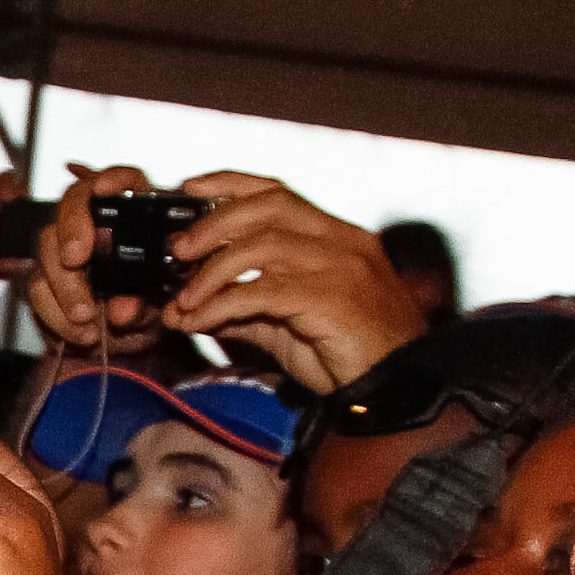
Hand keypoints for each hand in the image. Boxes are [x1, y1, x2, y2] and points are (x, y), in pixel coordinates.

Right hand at [28, 163, 167, 344]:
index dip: (113, 178)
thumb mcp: (158, 307)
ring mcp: (65, 246)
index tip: (104, 189)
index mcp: (136, 215)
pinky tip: (82, 333)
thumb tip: (122, 309)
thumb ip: (145, 305)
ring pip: (49, 246)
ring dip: (65, 285)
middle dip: (72, 228)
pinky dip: (57, 313)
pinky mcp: (45, 276)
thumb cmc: (149, 307)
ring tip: (88, 318)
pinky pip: (38, 287)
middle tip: (75, 258)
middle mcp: (97, 222)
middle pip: (74, 203)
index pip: (125, 180)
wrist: (125, 338)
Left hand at [162, 172, 426, 392]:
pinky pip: (263, 292)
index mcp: (335, 237)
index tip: (191, 188)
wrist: (395, 390)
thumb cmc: (348, 357)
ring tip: (185, 299)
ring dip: (213, 271)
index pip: (278, 192)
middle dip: (215, 224)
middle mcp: (342, 242)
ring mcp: (341, 266)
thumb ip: (242, 310)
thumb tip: (184, 309)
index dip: (231, 184)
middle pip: (268, 206)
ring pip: (262, 245)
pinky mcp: (333, 298)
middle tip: (180, 250)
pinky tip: (201, 322)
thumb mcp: (286, 326)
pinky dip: (223, 304)